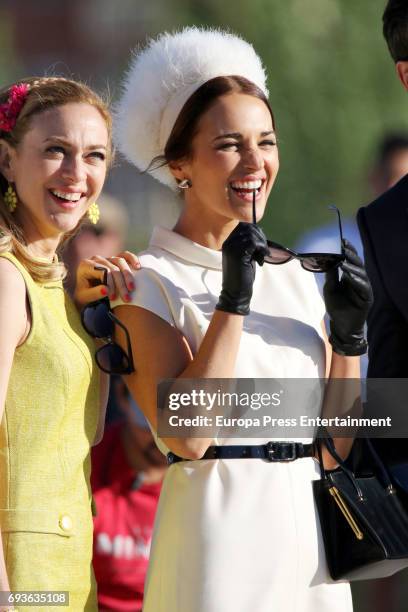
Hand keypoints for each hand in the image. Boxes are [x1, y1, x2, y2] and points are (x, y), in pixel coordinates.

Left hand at [74, 251, 140, 306]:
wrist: (86, 292)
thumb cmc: (84, 295)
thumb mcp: (85, 297)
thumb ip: (94, 293)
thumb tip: (106, 290)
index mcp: (86, 265)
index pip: (103, 272)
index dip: (110, 284)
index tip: (113, 298)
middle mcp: (96, 259)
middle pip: (113, 268)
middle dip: (121, 284)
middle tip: (127, 298)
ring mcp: (106, 257)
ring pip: (120, 261)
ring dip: (128, 276)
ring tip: (132, 289)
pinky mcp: (114, 258)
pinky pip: (125, 255)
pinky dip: (132, 259)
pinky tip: (138, 267)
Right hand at [216, 222, 268, 315]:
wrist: (235, 293)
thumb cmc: (242, 276)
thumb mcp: (245, 256)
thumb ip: (249, 245)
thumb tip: (259, 232)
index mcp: (228, 242)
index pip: (243, 226)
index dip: (256, 232)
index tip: (261, 245)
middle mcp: (228, 243)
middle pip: (248, 227)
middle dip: (260, 237)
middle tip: (264, 250)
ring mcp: (232, 248)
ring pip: (252, 234)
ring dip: (262, 244)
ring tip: (262, 256)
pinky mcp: (238, 254)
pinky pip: (254, 243)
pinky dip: (262, 249)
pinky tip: (262, 259)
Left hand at [323, 239, 372, 355]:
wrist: (341, 326)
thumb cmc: (336, 308)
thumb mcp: (330, 289)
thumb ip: (331, 276)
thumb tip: (328, 260)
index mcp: (351, 277)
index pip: (351, 261)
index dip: (348, 251)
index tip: (342, 242)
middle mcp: (359, 281)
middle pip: (358, 265)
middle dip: (351, 255)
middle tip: (344, 247)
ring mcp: (364, 289)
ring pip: (361, 274)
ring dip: (353, 267)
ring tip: (344, 261)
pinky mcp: (367, 298)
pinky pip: (363, 287)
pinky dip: (356, 280)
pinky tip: (349, 276)